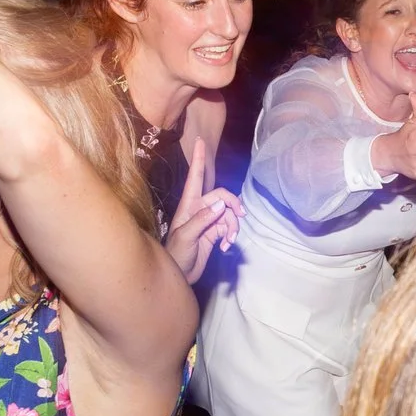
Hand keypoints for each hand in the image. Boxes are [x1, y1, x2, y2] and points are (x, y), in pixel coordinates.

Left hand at [164, 153, 239, 283]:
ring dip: (233, 226)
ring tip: (229, 241)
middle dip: (233, 206)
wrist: (180, 275)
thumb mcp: (186, 237)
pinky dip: (232, 236)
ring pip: (228, 213)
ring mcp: (208, 221)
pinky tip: (227, 247)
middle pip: (222, 196)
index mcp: (189, 205)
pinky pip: (229, 227)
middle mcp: (199, 209)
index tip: (200, 141)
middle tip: (240, 218)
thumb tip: (220, 206)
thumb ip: (202, 220)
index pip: (195, 178)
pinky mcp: (214, 233)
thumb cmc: (176, 254)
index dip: (199, 160)